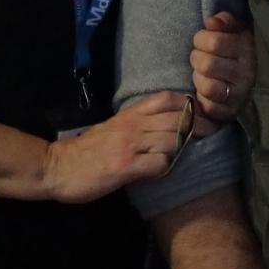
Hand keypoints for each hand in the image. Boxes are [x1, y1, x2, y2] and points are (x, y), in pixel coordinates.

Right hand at [41, 91, 192, 203]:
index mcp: (130, 114)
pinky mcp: (125, 167)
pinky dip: (166, 167)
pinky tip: (160, 170)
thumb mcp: (114, 126)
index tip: (203, 114)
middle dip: (200, 126)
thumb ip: (139, 122)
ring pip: (174, 139)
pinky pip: (160, 163)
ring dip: (183, 148)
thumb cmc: (88, 150)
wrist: (57, 167)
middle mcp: (133, 125)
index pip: (169, 99)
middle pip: (178, 118)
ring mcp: (129, 145)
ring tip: (183, 154)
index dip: (191, 105)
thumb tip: (171, 122)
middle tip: (210, 134)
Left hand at [192, 11, 255, 128]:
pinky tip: (208, 90)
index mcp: (248, 49)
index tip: (204, 41)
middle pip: (206, 64)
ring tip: (204, 74)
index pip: (213, 42)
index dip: (201, 39)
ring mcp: (241, 94)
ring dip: (199, 78)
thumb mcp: (236, 31)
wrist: (256, 80)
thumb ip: (224, 22)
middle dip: (197, 59)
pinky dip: (202, 97)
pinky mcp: (231, 111)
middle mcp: (247, 73)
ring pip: (206, 86)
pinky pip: (207, 105)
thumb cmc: (237, 51)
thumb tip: (211, 21)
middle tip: (202, 58)